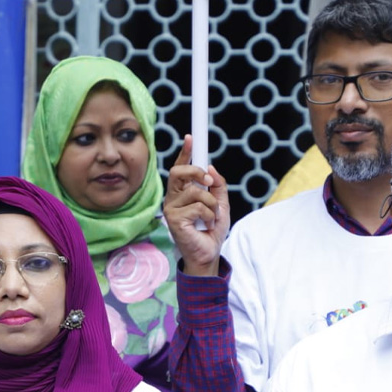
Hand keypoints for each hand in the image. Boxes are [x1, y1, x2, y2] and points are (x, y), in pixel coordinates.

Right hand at [163, 134, 230, 276]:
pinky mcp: (174, 220)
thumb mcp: (220, 203)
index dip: (185, 152)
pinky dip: (210, 215)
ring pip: (195, 191)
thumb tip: (211, 168)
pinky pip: (198, 207)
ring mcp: (171, 209)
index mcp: (182, 192)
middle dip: (196, 172)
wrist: (208, 253)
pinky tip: (207, 225)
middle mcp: (173, 198)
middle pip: (179, 172)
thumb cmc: (211, 230)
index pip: (180, 168)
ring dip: (211, 204)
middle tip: (209, 181)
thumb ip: (217, 186)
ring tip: (212, 217)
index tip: (191, 138)